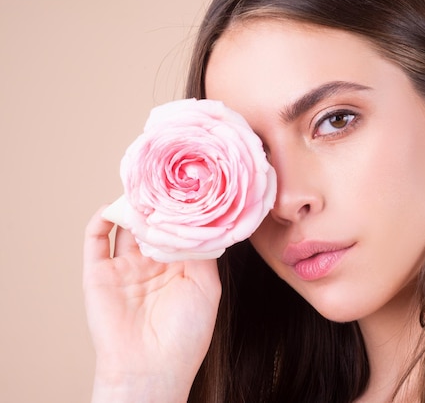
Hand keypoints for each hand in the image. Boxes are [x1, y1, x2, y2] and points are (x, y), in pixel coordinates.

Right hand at [83, 206, 221, 401]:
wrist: (150, 368)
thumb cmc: (185, 335)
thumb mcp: (205, 288)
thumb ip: (201, 253)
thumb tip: (198, 221)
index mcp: (178, 268)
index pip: (178, 230)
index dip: (180, 211)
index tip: (187, 187)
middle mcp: (151, 264)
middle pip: (151, 224)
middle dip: (156, 204)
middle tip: (162, 179)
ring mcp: (125, 268)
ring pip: (125, 228)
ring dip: (131, 208)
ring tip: (140, 189)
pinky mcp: (99, 274)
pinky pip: (95, 241)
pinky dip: (100, 220)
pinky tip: (112, 208)